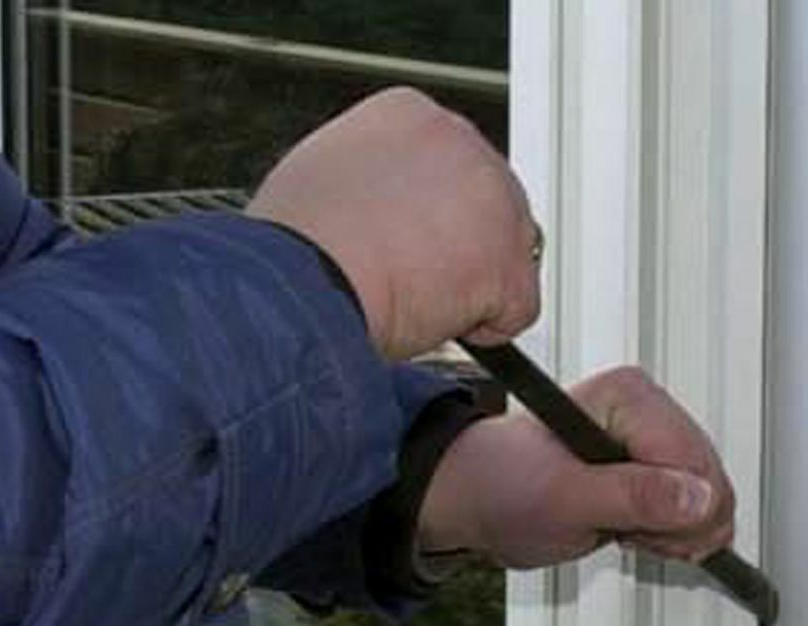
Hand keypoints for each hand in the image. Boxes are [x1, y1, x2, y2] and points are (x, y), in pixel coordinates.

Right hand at [246, 87, 539, 358]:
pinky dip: (484, 328)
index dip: (428, 215)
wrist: (298, 279)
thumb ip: (364, 181)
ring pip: (506, 252)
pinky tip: (434, 320)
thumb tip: (367, 208)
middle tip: (407, 277)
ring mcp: (492, 196)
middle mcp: (458, 141)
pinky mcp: (508, 258)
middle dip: (456, 247)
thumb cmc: (291, 244)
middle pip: (486, 204)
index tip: (403, 240)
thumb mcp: (317, 180)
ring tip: (410, 297)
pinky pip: (516, 307)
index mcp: (407, 115)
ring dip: (469, 285)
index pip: (446, 166)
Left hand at [415, 367, 735, 568]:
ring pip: (710, 501)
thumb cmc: (502, 486)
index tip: (635, 529)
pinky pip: (697, 508)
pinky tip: (635, 527)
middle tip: (623, 529)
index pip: (698, 466)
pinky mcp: (657, 466)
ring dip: (672, 531)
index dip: (677, 515)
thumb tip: (697, 497)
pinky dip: (672, 532)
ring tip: (621, 525)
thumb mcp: (563, 499)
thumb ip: (633, 496)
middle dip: (675, 525)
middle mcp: (649, 410)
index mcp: (629, 397)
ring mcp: (655, 438)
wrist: (478, 496)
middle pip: (712, 484)